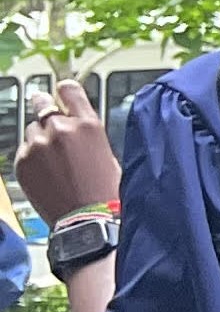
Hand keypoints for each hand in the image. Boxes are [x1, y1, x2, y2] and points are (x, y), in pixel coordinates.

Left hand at [15, 81, 117, 224]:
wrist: (88, 221)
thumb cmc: (105, 193)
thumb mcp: (107, 154)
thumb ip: (85, 134)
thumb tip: (72, 125)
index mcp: (87, 125)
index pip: (68, 91)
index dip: (63, 90)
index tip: (60, 91)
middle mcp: (60, 129)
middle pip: (42, 105)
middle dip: (45, 110)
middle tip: (49, 122)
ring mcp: (37, 145)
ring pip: (31, 130)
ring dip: (39, 139)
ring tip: (54, 162)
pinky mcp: (22, 161)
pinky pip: (23, 151)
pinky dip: (32, 159)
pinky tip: (47, 175)